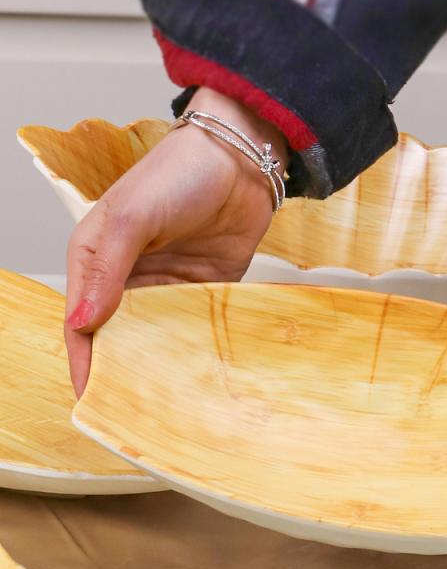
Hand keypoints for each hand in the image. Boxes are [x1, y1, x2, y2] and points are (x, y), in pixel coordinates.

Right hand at [64, 87, 287, 395]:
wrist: (243, 158)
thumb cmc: (179, 173)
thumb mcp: (131, 216)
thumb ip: (107, 269)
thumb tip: (83, 323)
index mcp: (98, 258)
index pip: (81, 321)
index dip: (85, 360)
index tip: (92, 397)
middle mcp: (131, 277)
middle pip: (119, 335)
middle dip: (121, 369)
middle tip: (133, 411)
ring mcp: (171, 284)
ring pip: (158, 335)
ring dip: (160, 363)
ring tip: (168, 401)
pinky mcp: (207, 287)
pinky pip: (196, 325)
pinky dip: (195, 346)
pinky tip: (201, 373)